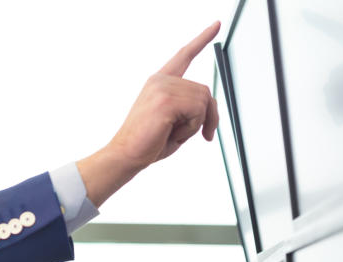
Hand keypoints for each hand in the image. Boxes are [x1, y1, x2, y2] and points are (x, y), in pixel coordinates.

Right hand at [78, 21, 221, 206]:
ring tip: (174, 133)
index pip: (184, 56)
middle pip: (204, 90)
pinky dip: (192, 128)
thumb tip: (209, 106)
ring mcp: (163, 88)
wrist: (125, 155)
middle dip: (209, 116)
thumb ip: (190, 107)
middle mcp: (160, 80)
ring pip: (203, 101)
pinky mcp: (166, 100)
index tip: (216, 25)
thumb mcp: (175, 122)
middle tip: (202, 135)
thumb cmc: (148, 143)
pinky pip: (198, 111)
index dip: (202, 40)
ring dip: (196, 124)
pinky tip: (172, 132)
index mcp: (159, 82)